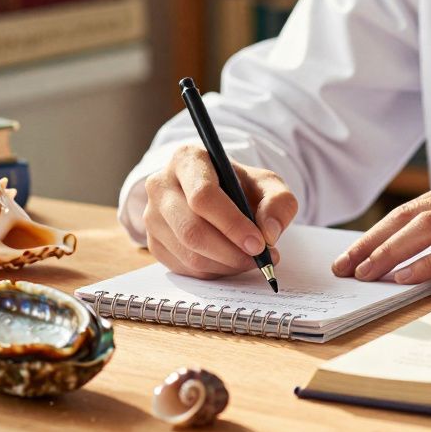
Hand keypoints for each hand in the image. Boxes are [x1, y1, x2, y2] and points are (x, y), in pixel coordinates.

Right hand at [142, 144, 298, 278]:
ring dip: (226, 265)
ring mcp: (152, 216)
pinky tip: (230, 261)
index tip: (258, 243)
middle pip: (192, 230)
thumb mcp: (267, 183)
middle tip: (259, 259)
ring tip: (250, 259)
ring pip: (188, 254)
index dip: (232, 224)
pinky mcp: (153, 242)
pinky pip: (184, 268)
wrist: (217, 193)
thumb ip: (278, 202)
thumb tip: (268, 233)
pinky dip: (214, 272)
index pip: (203, 196)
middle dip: (231, 252)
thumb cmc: (239, 185)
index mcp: (186, 159)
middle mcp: (160, 185)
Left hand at [332, 174, 430, 284]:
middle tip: (343, 267)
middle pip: (408, 215)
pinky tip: (403, 278)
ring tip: (364, 274)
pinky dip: (425, 264)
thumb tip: (426, 258)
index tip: (351, 254)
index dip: (376, 232)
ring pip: (425, 229)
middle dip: (370, 242)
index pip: (411, 209)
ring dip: (388, 252)